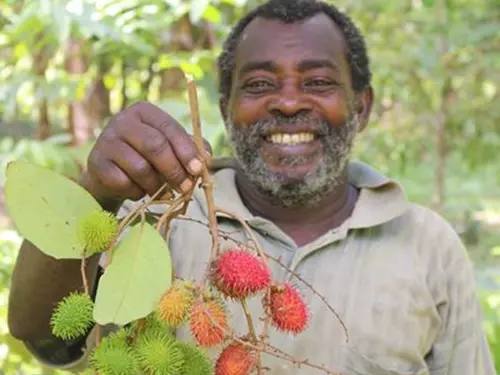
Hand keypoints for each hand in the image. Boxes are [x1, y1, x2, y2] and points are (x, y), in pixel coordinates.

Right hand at [79, 102, 211, 208]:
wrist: (111, 176)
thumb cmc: (147, 159)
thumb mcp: (170, 149)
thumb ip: (192, 150)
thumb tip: (207, 160)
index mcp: (144, 111)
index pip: (169, 128)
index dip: (186, 150)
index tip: (198, 169)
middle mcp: (123, 120)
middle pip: (155, 146)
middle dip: (174, 170)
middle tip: (185, 188)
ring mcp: (106, 141)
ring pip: (140, 167)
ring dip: (156, 185)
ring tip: (161, 192)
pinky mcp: (96, 163)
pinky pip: (124, 182)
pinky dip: (136, 192)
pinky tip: (137, 190)